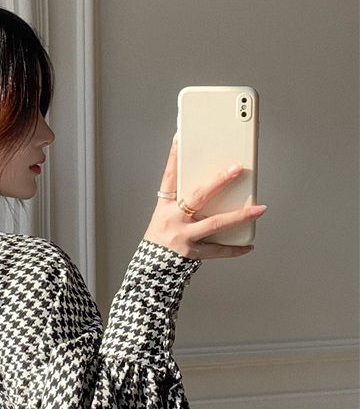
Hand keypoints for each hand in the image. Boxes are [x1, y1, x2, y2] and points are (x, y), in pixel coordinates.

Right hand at [143, 131, 266, 258]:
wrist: (150, 271)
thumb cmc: (161, 241)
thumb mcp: (164, 218)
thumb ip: (184, 204)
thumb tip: (215, 188)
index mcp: (163, 207)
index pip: (169, 177)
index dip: (174, 157)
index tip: (180, 137)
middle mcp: (171, 219)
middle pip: (198, 196)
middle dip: (219, 181)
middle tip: (236, 168)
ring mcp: (182, 237)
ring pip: (214, 223)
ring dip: (240, 215)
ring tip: (259, 209)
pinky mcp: (191, 253)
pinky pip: (217, 250)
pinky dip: (234, 248)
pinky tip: (248, 245)